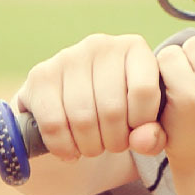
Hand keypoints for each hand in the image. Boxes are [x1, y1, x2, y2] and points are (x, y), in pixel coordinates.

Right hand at [14, 33, 165, 161]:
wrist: (74, 111)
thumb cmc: (120, 115)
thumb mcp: (144, 125)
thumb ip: (154, 136)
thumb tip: (142, 140)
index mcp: (134, 48)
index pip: (143, 90)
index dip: (141, 123)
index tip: (135, 132)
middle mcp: (100, 44)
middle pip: (113, 109)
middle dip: (114, 141)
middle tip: (111, 145)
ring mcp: (67, 57)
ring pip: (82, 118)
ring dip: (89, 146)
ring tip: (92, 147)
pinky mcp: (40, 75)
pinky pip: (54, 123)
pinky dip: (63, 146)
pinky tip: (70, 149)